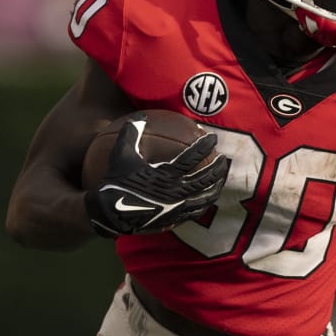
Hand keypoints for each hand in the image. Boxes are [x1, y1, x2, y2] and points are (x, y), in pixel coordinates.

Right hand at [83, 123, 228, 236]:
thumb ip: (131, 134)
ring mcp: (177, 207)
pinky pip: (196, 211)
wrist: (111, 213)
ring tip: (221, 179)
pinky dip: (204, 203)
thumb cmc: (116, 181)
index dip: (205, 145)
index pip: (192, 157)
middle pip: (206, 178)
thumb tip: (138, 117)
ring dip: (216, 186)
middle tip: (223, 159)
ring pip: (205, 197)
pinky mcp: (175, 218)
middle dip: (217, 167)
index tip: (213, 137)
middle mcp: (176, 191)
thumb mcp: (121, 154)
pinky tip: (207, 199)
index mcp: (166, 174)